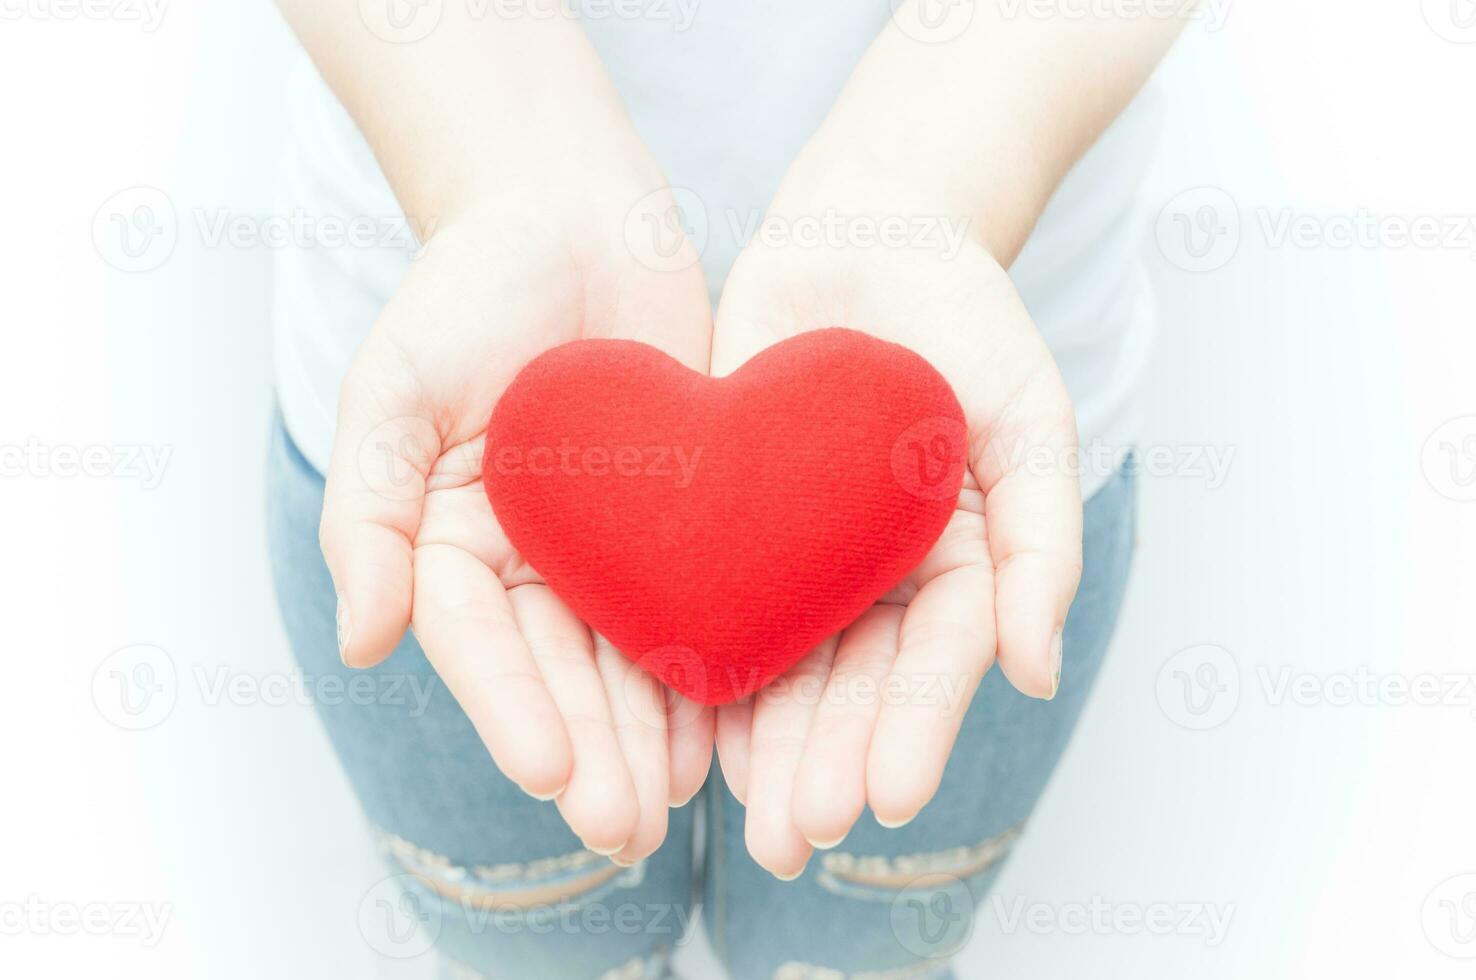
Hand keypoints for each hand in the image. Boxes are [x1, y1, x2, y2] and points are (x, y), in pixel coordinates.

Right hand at [321, 179, 715, 864]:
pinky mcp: (684, 522)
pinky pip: (700, 601)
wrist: (576, 216)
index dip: (510, 711)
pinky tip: (740, 726)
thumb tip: (362, 642)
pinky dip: (715, 664)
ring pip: (631, 657)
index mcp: (452, 543)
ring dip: (652, 737)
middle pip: (560, 673)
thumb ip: (368, 508)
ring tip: (680, 807)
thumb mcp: (394, 383)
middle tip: (625, 828)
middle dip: (591, 753)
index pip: (479, 643)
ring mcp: (609, 548)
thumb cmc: (470, 286)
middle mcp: (532, 562)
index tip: (547, 775)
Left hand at [710, 188, 1083, 877]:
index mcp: (956, 567)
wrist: (867, 234)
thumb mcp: (1032, 418)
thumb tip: (1036, 672)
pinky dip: (698, 662)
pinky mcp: (728, 520)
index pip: (934, 665)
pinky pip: (709, 597)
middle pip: (850, 686)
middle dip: (824, 761)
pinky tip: (678, 725)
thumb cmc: (967, 321)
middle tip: (792, 838)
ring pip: (781, 662)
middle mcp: (876, 578)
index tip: (884, 797)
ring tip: (741, 818)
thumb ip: (1043, 541)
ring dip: (762, 743)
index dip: (912, 731)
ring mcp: (801, 554)